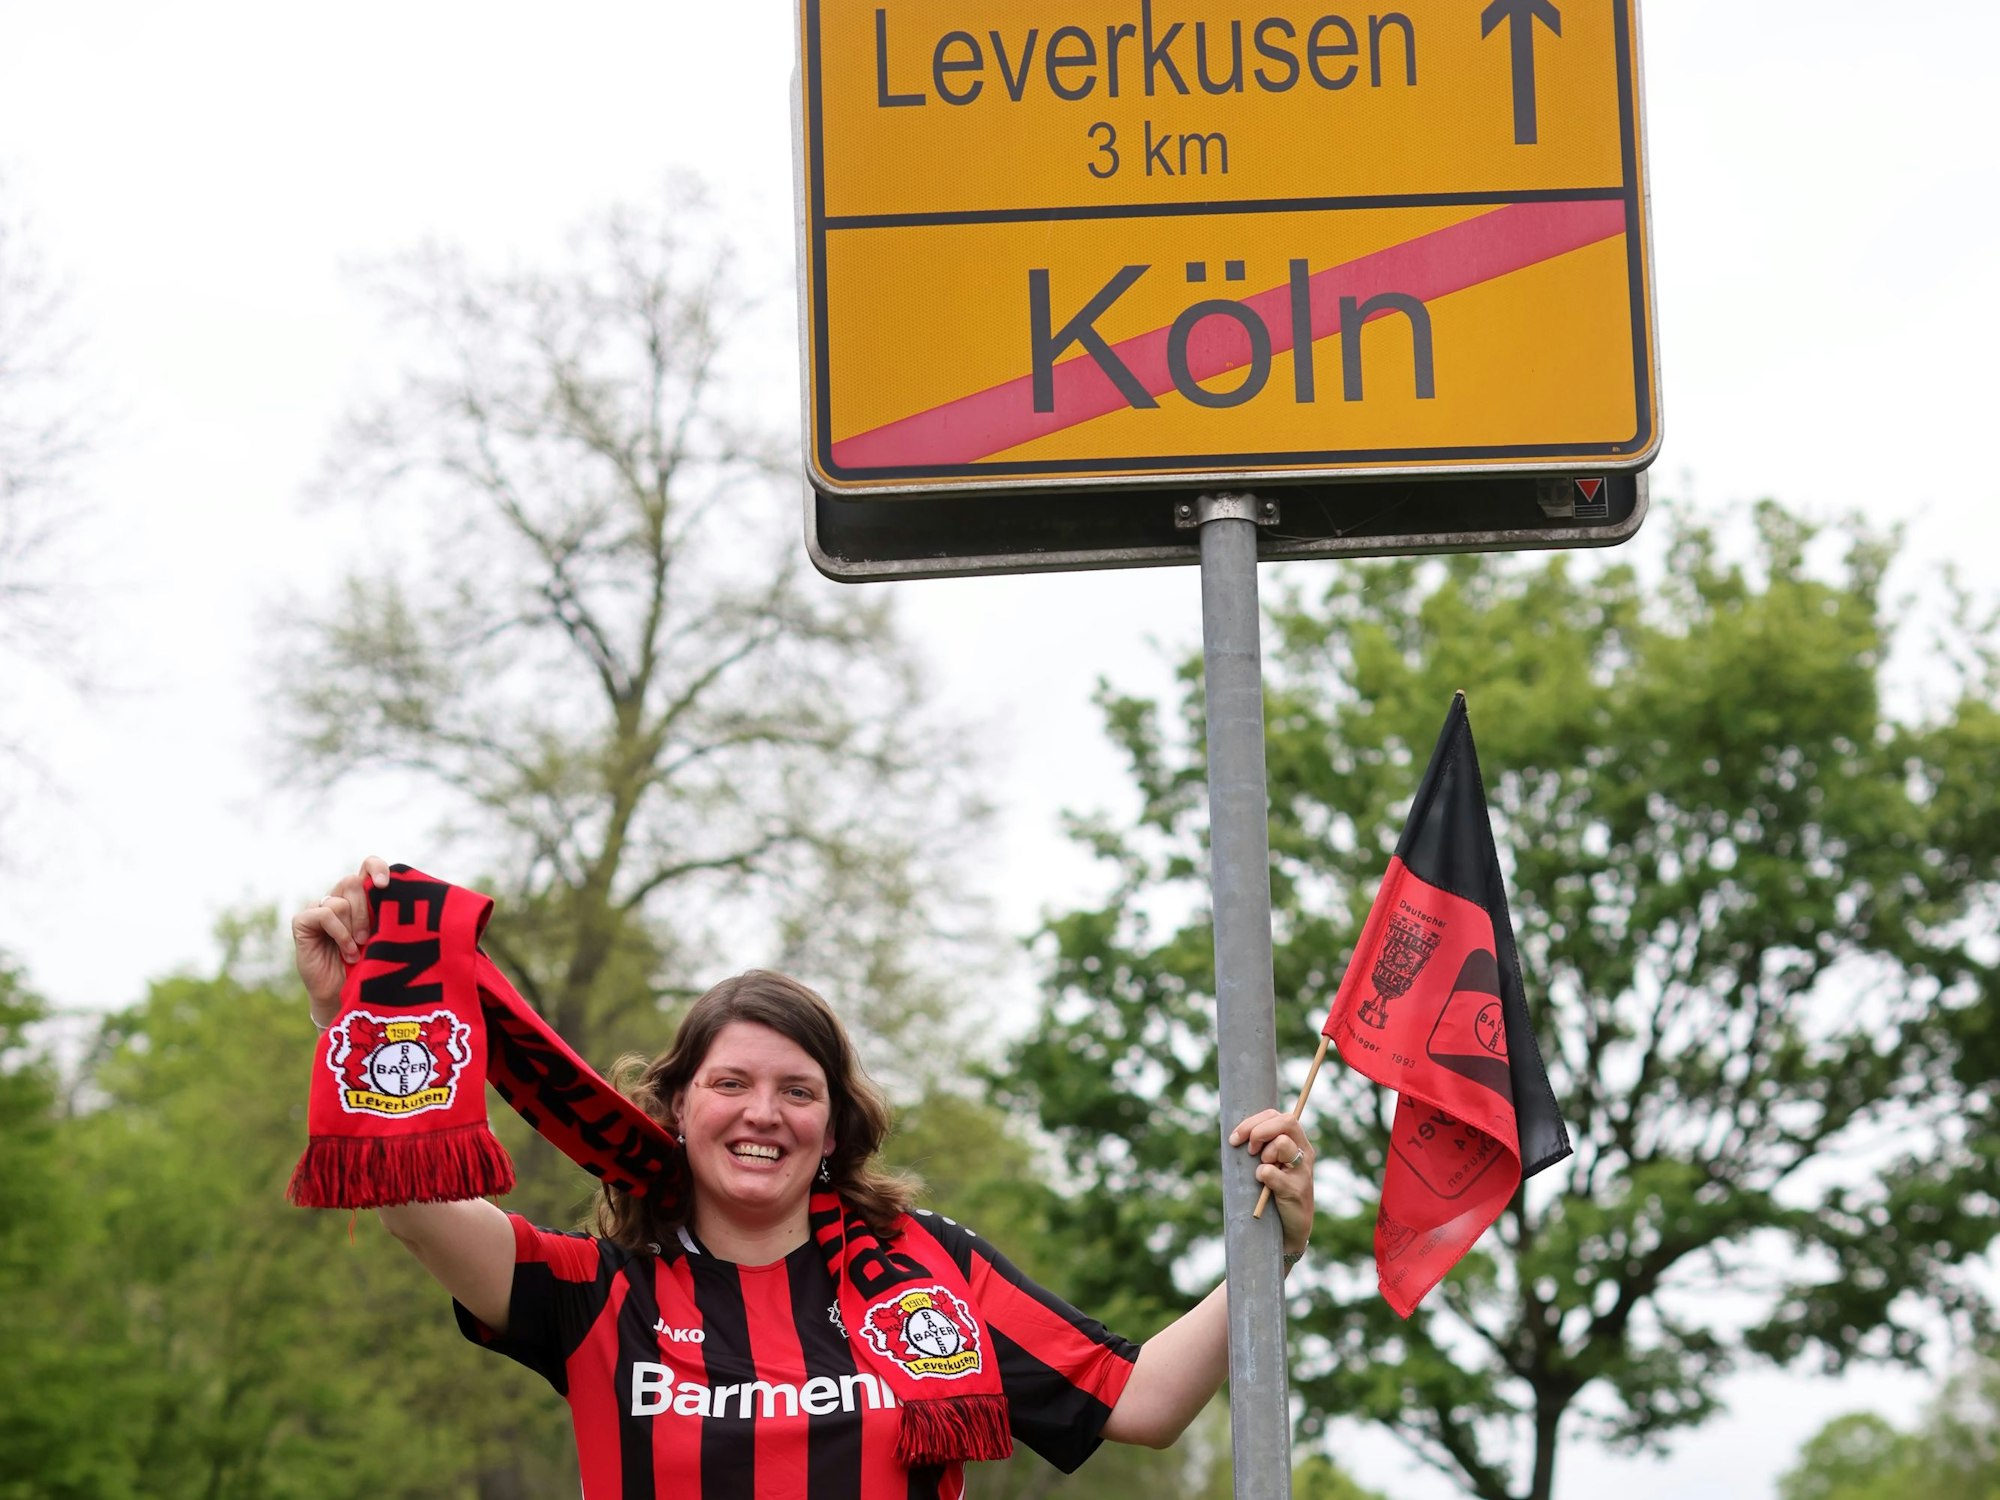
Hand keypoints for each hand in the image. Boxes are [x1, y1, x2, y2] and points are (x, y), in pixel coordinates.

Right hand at [291, 855, 391, 1026]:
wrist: (345, 995)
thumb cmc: (370, 965)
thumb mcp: (385, 936)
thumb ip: (388, 914)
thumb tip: (406, 895)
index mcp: (362, 896)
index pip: (368, 866)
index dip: (376, 868)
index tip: (385, 885)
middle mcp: (340, 897)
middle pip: (353, 882)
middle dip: (365, 912)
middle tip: (368, 938)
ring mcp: (320, 908)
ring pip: (339, 901)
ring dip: (351, 928)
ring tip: (356, 950)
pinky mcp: (303, 921)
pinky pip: (324, 914)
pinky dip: (339, 933)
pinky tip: (346, 951)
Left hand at [1228, 1108, 1314, 1257]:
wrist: (1288, 1230)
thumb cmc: (1274, 1192)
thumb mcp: (1268, 1164)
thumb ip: (1261, 1146)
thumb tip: (1236, 1133)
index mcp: (1297, 1142)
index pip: (1277, 1115)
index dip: (1253, 1121)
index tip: (1235, 1138)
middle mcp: (1304, 1153)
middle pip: (1286, 1122)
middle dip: (1258, 1132)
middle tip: (1249, 1151)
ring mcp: (1303, 1171)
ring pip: (1283, 1144)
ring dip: (1265, 1155)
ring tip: (1263, 1170)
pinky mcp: (1297, 1190)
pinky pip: (1272, 1173)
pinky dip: (1263, 1177)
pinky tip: (1266, 1188)